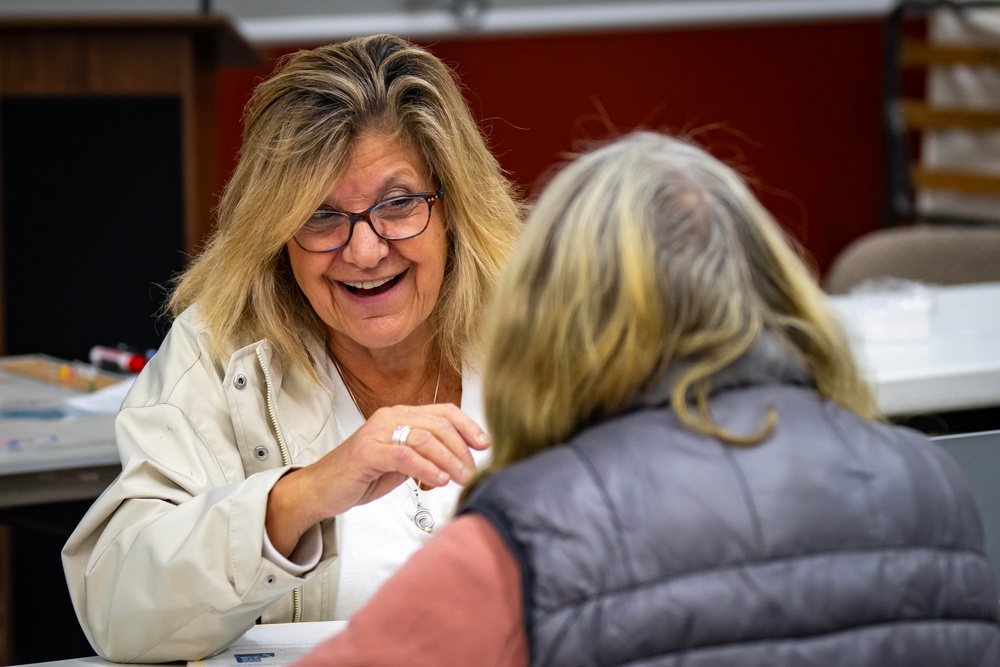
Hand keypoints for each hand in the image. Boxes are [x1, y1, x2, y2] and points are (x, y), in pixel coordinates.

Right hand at [265, 403, 489, 555]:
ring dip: (449, 461)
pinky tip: (439, 481)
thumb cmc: (362, 476)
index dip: (468, 426)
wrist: (321, 489)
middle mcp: (390, 417)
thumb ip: (426, 453)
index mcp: (400, 415)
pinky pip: (405, 455)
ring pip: (425, 439)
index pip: (443, 412)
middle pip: (439, 425)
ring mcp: (377, 433)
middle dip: (462, 449)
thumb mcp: (401, 461)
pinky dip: (427, 468)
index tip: (485, 445)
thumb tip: (461, 457)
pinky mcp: (368, 452)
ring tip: (461, 478)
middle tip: (472, 472)